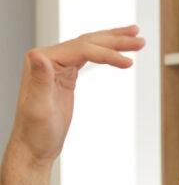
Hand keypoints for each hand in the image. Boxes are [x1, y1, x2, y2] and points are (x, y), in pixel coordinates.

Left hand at [7, 26, 143, 164]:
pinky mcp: (65, 74)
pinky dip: (105, 51)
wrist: (33, 149)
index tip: (129, 63)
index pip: (82, 49)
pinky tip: (116, 50)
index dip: (108, 53)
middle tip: (140, 40)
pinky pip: (88, 56)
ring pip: (90, 45)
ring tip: (135, 36)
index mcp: (41, 62)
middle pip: (88, 42)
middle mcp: (48, 59)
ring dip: (114, 40)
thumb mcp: (38, 109)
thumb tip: (37, 55)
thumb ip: (39, 80)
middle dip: (116, 40)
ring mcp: (56, 65)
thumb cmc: (34, 134)